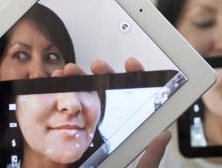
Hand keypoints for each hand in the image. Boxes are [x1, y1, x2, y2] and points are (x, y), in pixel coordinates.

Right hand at [53, 57, 169, 167]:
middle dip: (102, 76)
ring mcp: (96, 136)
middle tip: (95, 66)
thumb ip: (150, 158)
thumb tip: (163, 135)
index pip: (138, 101)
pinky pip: (71, 119)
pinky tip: (58, 89)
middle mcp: (114, 132)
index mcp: (132, 135)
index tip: (131, 64)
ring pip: (89, 103)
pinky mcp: (80, 144)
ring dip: (79, 85)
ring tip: (68, 74)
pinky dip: (63, 102)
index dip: (136, 79)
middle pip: (111, 96)